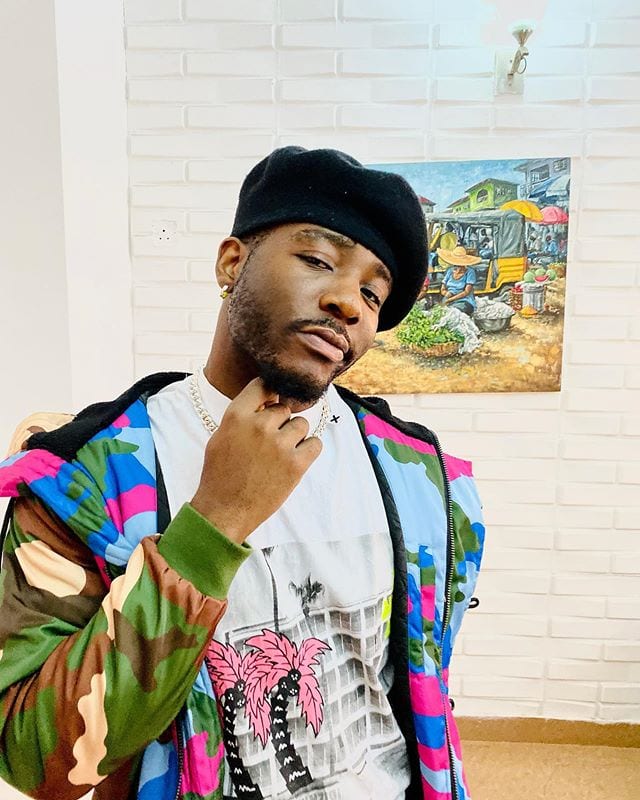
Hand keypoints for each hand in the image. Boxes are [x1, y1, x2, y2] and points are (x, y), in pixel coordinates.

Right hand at [191, 378, 322, 543]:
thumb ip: (244, 416)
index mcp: (237, 416)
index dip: (270, 393)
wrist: (225, 511)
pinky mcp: (296, 464)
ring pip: (301, 424)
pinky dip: (308, 451)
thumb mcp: (222, 436)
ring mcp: (280, 445)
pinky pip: (315, 444)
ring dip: (294, 436)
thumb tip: (267, 400)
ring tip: (280, 454)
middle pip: (284, 408)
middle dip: (280, 422)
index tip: (272, 401)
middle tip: (270, 443)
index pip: (263, 385)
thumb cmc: (221, 474)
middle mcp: (259, 426)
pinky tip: (295, 460)